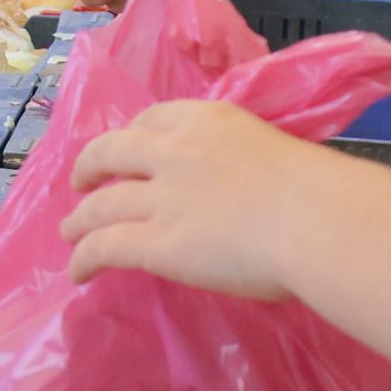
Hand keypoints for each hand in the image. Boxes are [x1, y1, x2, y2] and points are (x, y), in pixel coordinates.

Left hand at [60, 100, 348, 298]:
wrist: (318, 220)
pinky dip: (84, 258)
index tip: (127, 148)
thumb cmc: (321, 193)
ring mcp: (161, 198)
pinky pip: (105, 247)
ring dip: (79, 219)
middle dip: (90, 165)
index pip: (156, 117)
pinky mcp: (156, 243)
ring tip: (69, 233)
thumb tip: (252, 193)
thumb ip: (250, 165)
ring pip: (100, 204)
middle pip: (112, 150)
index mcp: (210, 121)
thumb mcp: (278, 154)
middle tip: (81, 181)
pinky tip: (77, 273)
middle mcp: (175, 151)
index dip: (133, 135)